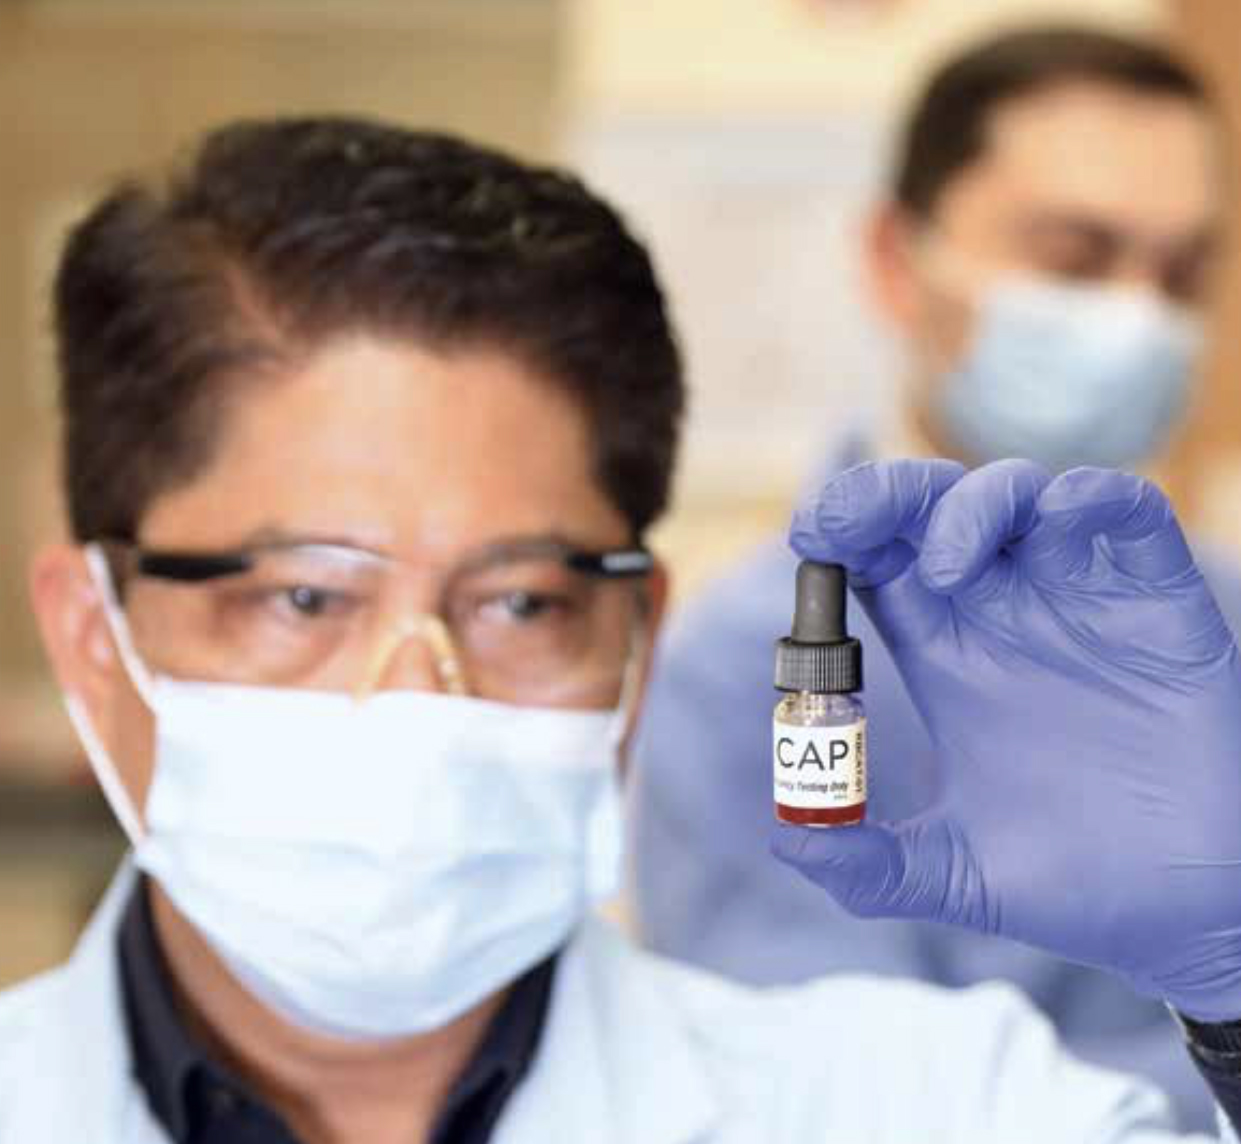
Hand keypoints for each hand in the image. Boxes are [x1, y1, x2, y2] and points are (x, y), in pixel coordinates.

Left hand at [774, 458, 1240, 1020]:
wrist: (1192, 911)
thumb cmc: (1076, 884)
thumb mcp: (953, 875)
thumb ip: (867, 865)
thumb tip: (786, 840)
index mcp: (949, 655)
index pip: (879, 562)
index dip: (842, 533)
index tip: (807, 535)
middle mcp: (1006, 613)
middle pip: (932, 512)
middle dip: (884, 495)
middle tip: (844, 519)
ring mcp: (1081, 601)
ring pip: (1019, 496)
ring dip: (972, 503)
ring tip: (942, 566)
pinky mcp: (1157, 602)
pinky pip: (1127, 513)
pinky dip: (1091, 497)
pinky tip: (1059, 517)